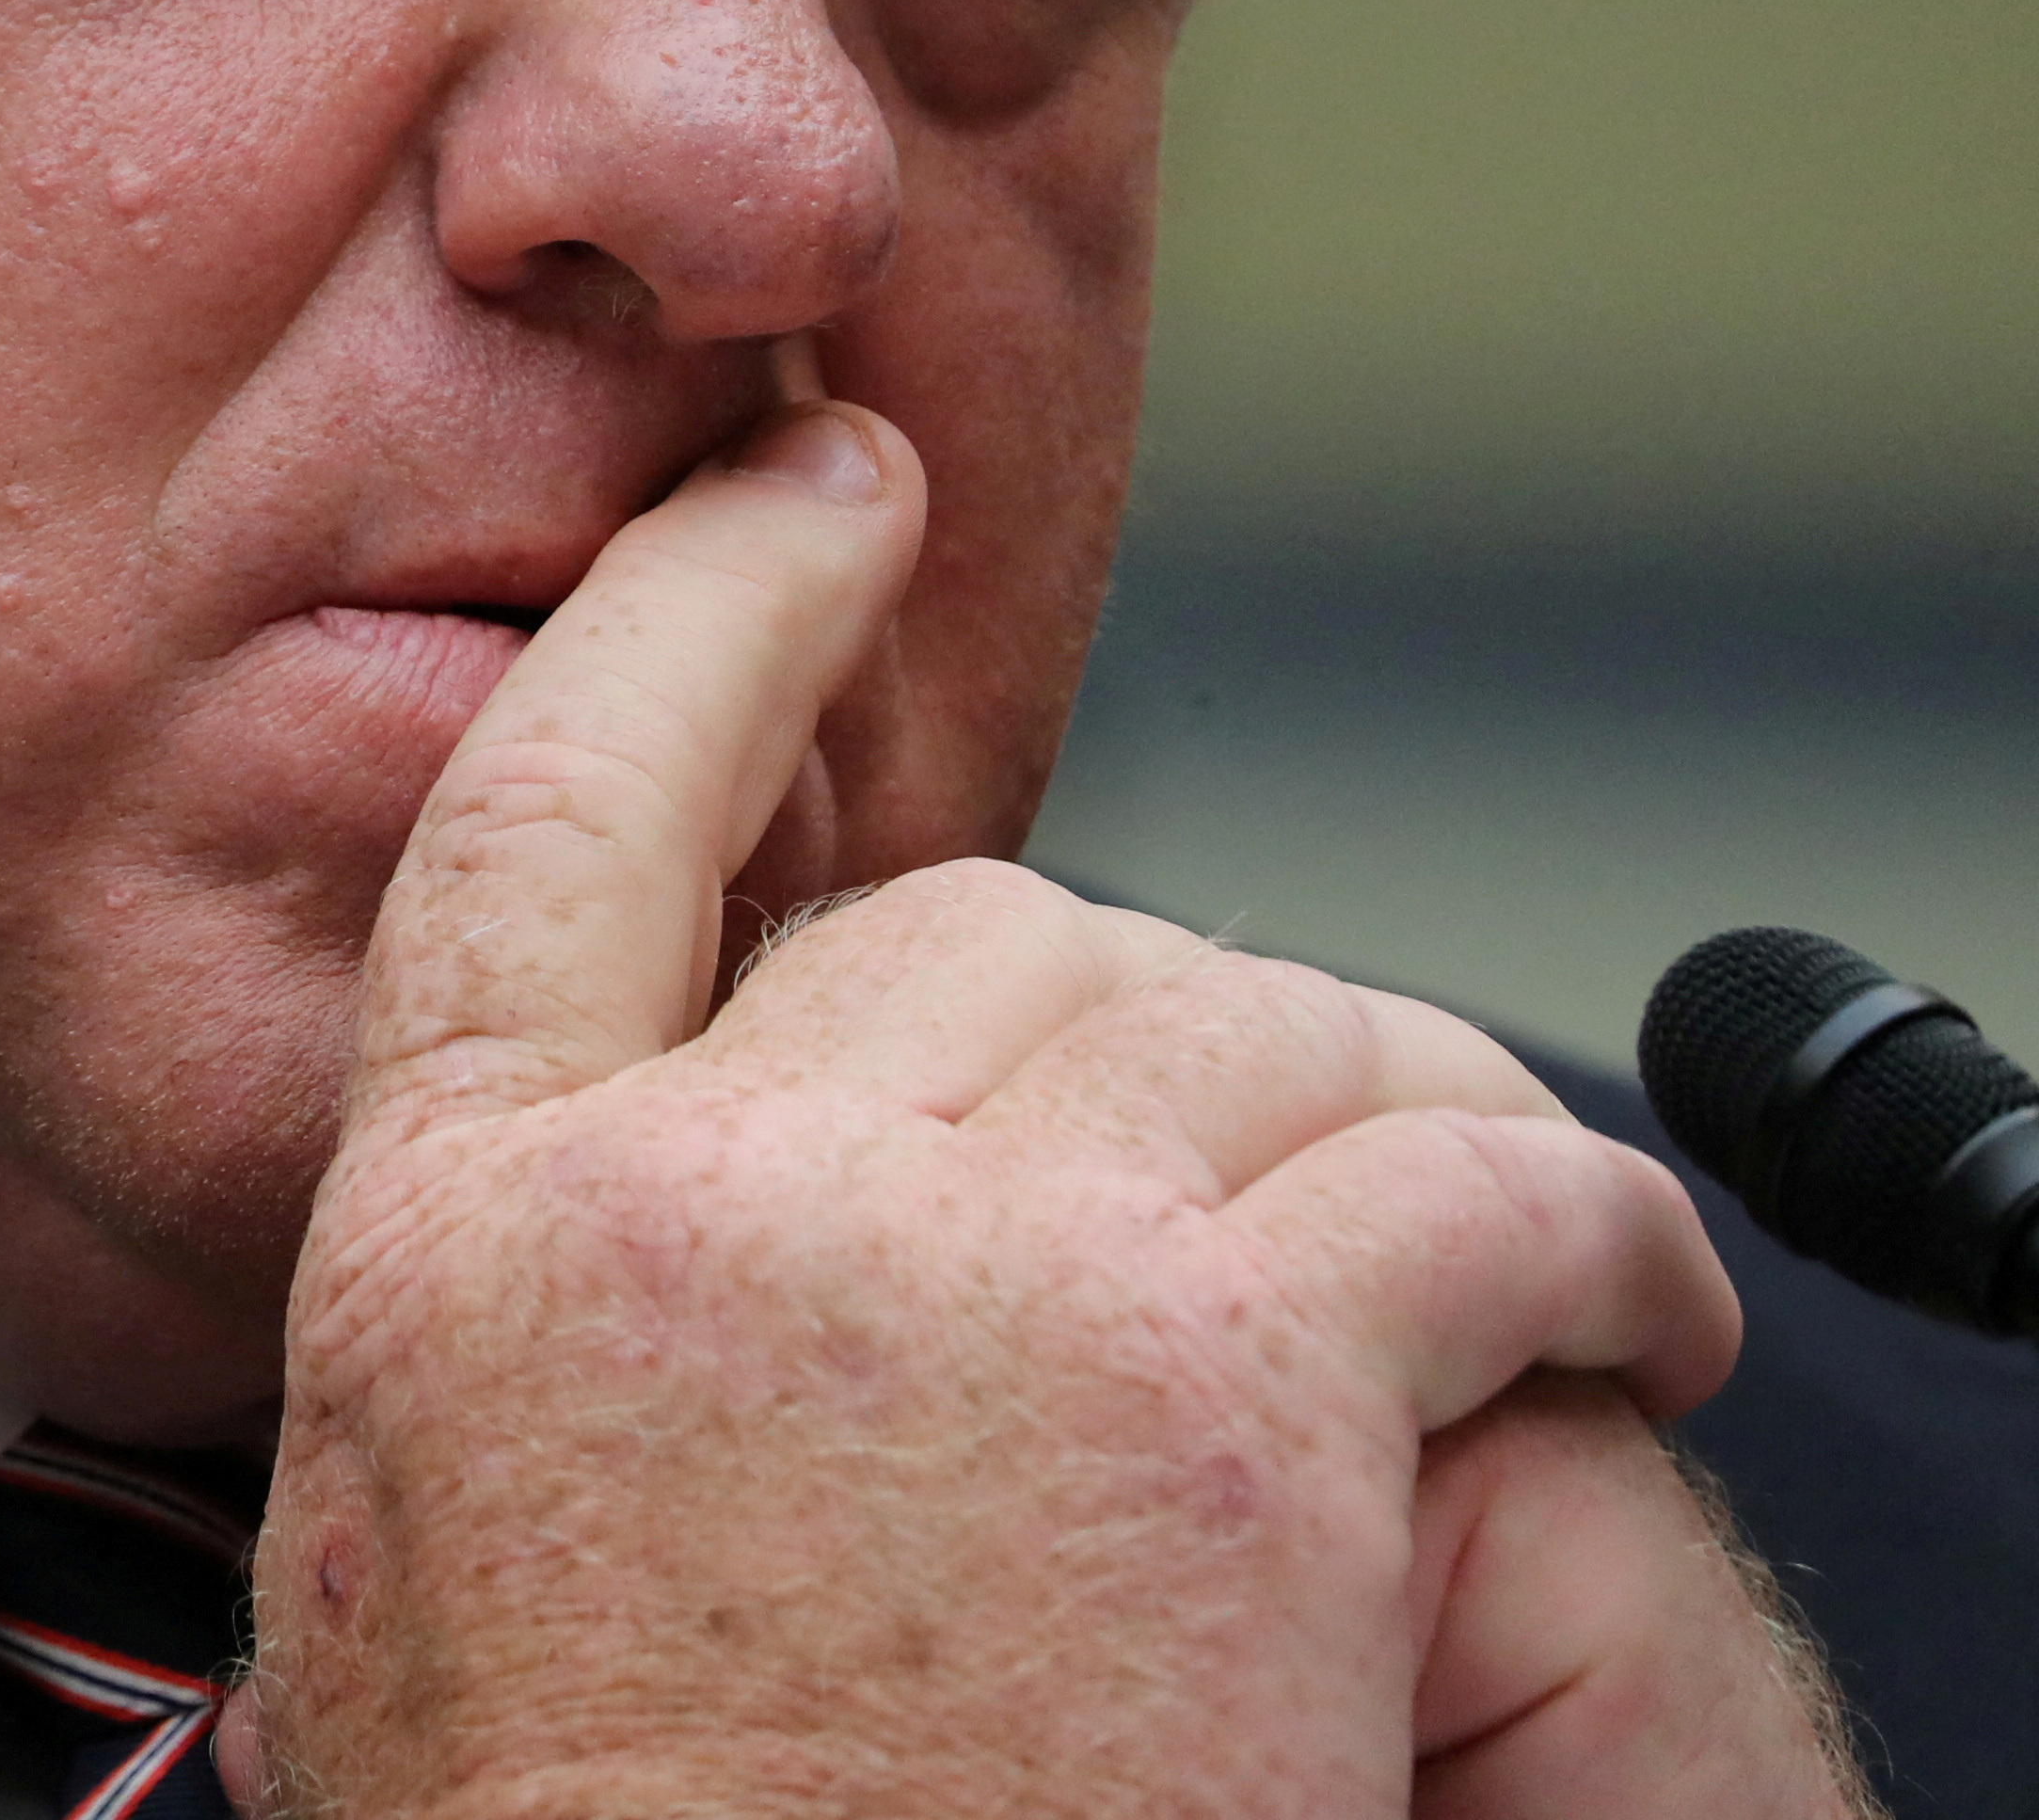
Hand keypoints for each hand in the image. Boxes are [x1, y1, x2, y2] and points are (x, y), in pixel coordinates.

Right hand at [220, 402, 1867, 1819]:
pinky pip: (1465, 1191)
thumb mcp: (409, 1552)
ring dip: (1389, 1110)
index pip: (566, 800)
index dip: (709, 607)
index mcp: (459, 1219)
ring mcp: (965, 1273)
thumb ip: (497, 1314)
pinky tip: (1628, 1307)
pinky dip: (1585, 1233)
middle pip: (971, 922)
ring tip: (1493, 1235)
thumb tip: (610, 1202)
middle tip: (1243, 1151)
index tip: (823, 487)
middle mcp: (699, 1187)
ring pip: (1240, 1019)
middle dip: (1133, 1018)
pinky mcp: (1227, 1400)